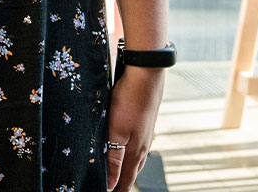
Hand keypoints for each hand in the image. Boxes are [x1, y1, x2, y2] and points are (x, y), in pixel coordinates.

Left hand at [104, 65, 164, 190]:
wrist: (146, 76)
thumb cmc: (129, 102)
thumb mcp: (116, 131)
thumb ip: (113, 158)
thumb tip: (111, 184)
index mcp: (135, 151)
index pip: (126, 179)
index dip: (117, 189)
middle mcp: (143, 146)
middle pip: (132, 171)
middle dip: (122, 182)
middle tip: (114, 189)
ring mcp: (146, 134)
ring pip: (136, 158)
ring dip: (128, 169)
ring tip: (121, 176)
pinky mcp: (145, 123)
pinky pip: (139, 145)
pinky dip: (132, 154)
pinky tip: (129, 149)